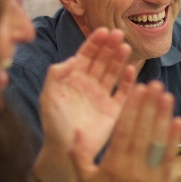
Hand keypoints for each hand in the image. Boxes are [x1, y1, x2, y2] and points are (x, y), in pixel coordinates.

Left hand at [40, 27, 135, 156]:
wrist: (64, 150)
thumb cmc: (53, 124)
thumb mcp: (48, 96)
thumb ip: (56, 75)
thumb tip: (73, 58)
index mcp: (74, 79)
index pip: (86, 55)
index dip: (95, 43)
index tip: (104, 31)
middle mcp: (90, 84)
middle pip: (102, 60)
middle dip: (110, 46)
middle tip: (119, 33)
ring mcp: (103, 96)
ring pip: (114, 72)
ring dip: (120, 59)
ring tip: (126, 47)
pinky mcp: (113, 110)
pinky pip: (123, 92)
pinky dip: (129, 81)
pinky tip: (132, 70)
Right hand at [71, 81, 180, 181]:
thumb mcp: (84, 181)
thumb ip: (78, 155)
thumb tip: (76, 130)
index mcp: (113, 164)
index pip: (124, 130)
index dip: (132, 108)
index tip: (138, 89)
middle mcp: (133, 167)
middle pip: (143, 130)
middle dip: (150, 105)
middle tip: (156, 84)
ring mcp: (150, 174)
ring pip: (158, 141)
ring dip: (164, 116)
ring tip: (167, 96)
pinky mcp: (163, 181)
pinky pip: (170, 157)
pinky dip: (175, 139)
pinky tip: (178, 121)